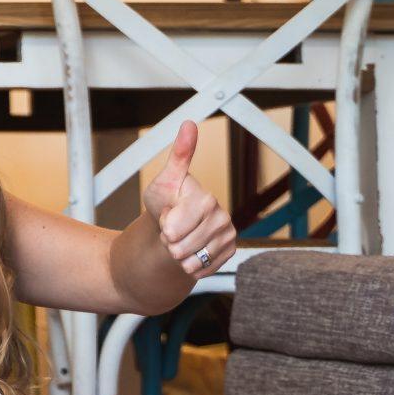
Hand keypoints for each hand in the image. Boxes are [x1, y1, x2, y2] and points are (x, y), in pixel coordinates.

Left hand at [145, 124, 234, 277]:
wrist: (172, 227)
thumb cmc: (166, 202)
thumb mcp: (164, 180)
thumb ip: (179, 155)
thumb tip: (189, 123)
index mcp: (205, 199)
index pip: (175, 226)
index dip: (164, 226)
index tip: (165, 218)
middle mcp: (222, 217)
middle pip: (180, 246)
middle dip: (167, 242)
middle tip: (169, 230)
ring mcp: (227, 236)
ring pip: (190, 261)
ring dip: (176, 256)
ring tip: (178, 241)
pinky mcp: (229, 253)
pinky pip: (200, 270)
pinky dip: (188, 266)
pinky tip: (188, 252)